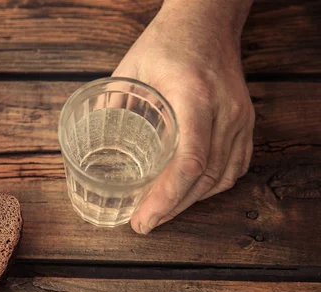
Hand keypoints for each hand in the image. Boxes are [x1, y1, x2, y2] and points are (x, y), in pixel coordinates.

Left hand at [113, 0, 254, 233]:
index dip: (166, 199)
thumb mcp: (131, 68)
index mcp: (193, 98)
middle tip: (144, 224)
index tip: (142, 218)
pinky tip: (192, 195)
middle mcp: (223, 111)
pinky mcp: (246, 119)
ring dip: (191, 202)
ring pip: (222, 176)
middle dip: (172, 209)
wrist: (206, 20)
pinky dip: (213, 186)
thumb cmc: (167, 41)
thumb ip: (112, 103)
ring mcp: (240, 117)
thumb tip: (92, 139)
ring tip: (162, 213)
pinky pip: (236, 165)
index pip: (188, 162)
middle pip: (204, 178)